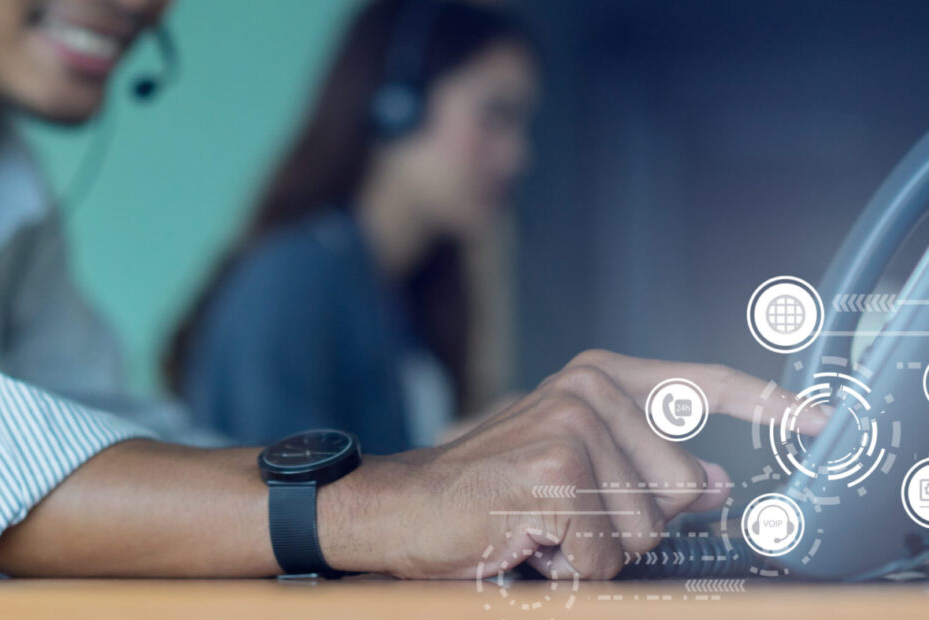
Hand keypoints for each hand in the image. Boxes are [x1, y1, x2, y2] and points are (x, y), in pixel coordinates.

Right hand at [318, 350, 828, 579]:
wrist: (402, 505)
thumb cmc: (486, 487)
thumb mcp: (572, 461)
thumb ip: (646, 462)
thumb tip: (713, 480)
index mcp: (599, 377)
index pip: (699, 384)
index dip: (765, 404)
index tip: (817, 419)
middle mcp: (591, 389)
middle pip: (679, 487)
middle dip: (631, 523)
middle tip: (565, 515)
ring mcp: (576, 425)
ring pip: (645, 528)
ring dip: (597, 548)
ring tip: (542, 524)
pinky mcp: (558, 471)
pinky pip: (603, 555)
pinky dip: (569, 568)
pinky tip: (529, 539)